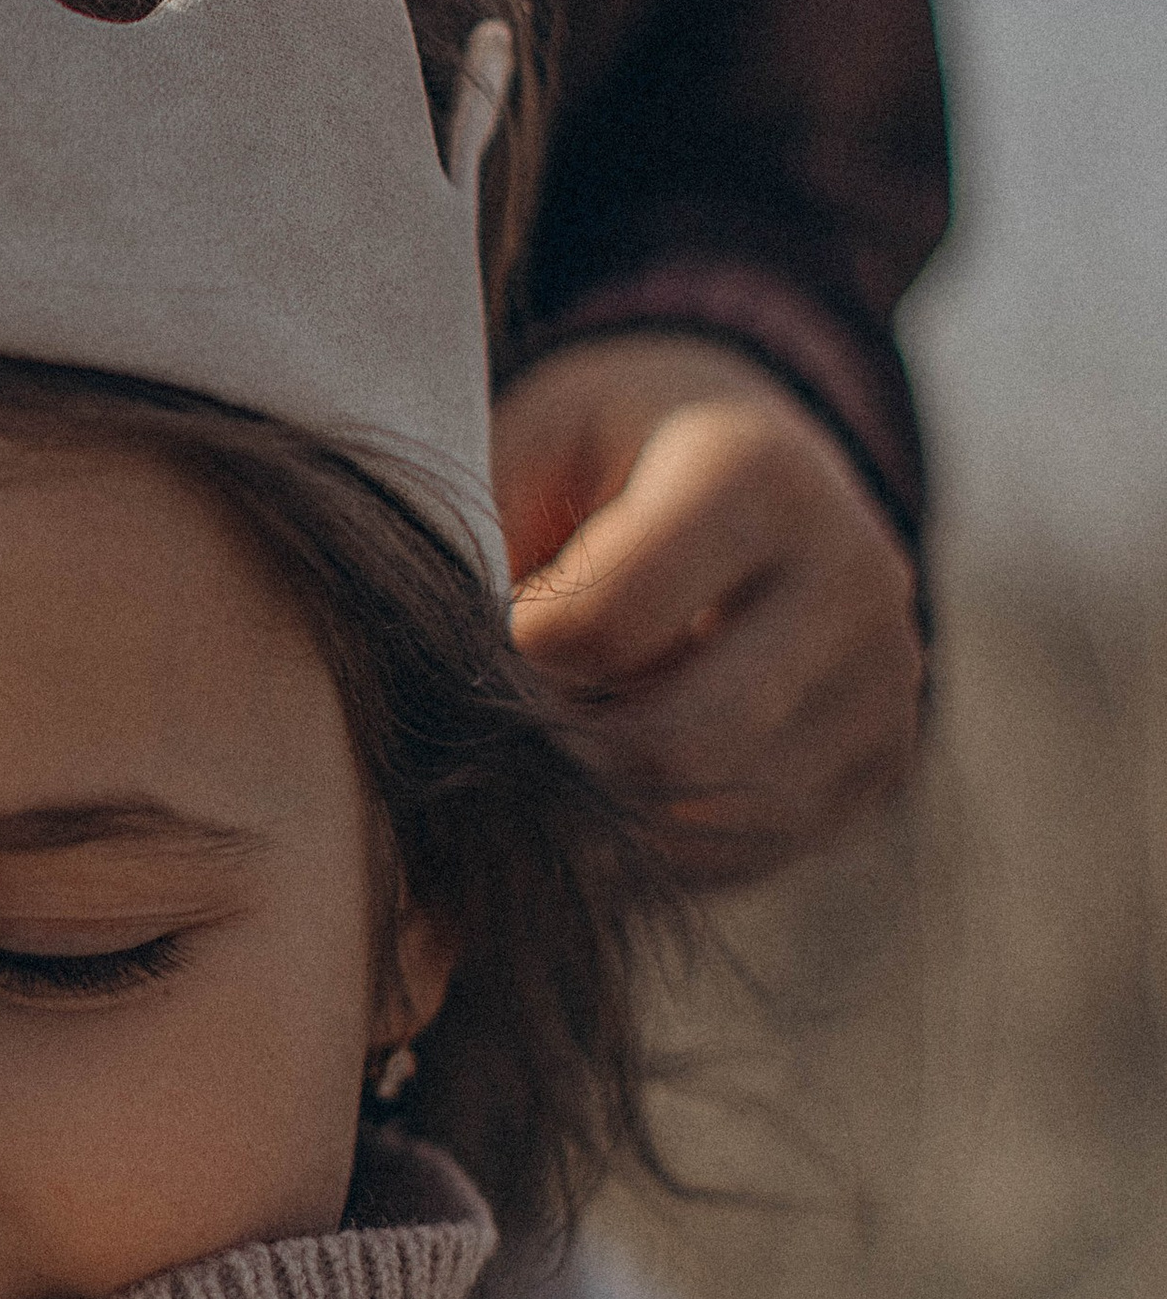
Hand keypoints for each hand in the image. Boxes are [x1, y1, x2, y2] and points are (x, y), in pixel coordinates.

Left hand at [493, 333, 924, 887]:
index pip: (604, 626)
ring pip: (712, 817)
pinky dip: (651, 843)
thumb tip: (413, 681)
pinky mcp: (884, 760)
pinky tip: (600, 790)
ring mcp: (884, 679)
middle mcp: (852, 576)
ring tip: (539, 756)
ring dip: (600, 812)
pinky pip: (746, 852)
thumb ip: (476, 536)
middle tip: (490, 736)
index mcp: (756, 472)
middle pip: (673, 743)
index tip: (480, 638)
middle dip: (558, 759)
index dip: (513, 657)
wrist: (753, 470)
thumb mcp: (531, 445)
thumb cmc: (603, 457)